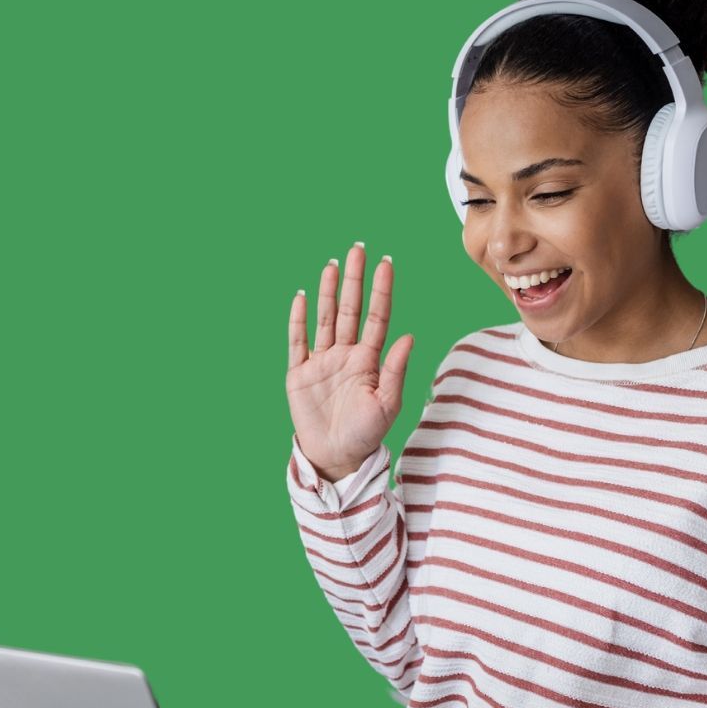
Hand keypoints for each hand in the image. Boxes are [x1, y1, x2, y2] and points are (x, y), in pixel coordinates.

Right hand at [286, 241, 413, 481]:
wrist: (336, 458)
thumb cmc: (367, 434)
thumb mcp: (387, 404)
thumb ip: (396, 370)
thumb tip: (409, 335)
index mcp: (369, 360)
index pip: (377, 316)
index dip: (382, 290)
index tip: (386, 263)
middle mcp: (346, 354)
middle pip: (349, 309)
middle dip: (354, 280)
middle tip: (357, 249)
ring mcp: (321, 361)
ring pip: (325, 318)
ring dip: (328, 291)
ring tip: (332, 265)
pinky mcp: (300, 373)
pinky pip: (298, 341)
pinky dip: (299, 319)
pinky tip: (302, 297)